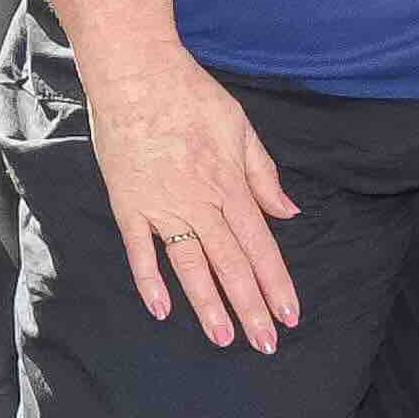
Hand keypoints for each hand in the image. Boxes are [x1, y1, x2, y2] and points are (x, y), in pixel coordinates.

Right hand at [88, 43, 306, 352]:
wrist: (135, 73)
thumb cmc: (191, 94)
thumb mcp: (241, 127)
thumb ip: (263, 174)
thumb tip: (288, 211)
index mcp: (230, 185)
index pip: (260, 247)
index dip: (276, 284)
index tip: (289, 316)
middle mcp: (199, 203)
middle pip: (230, 265)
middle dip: (250, 307)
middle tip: (264, 344)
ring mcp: (161, 206)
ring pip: (189, 265)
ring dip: (207, 304)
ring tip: (222, 338)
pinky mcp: (129, 204)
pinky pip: (140, 250)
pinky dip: (149, 280)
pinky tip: (161, 309)